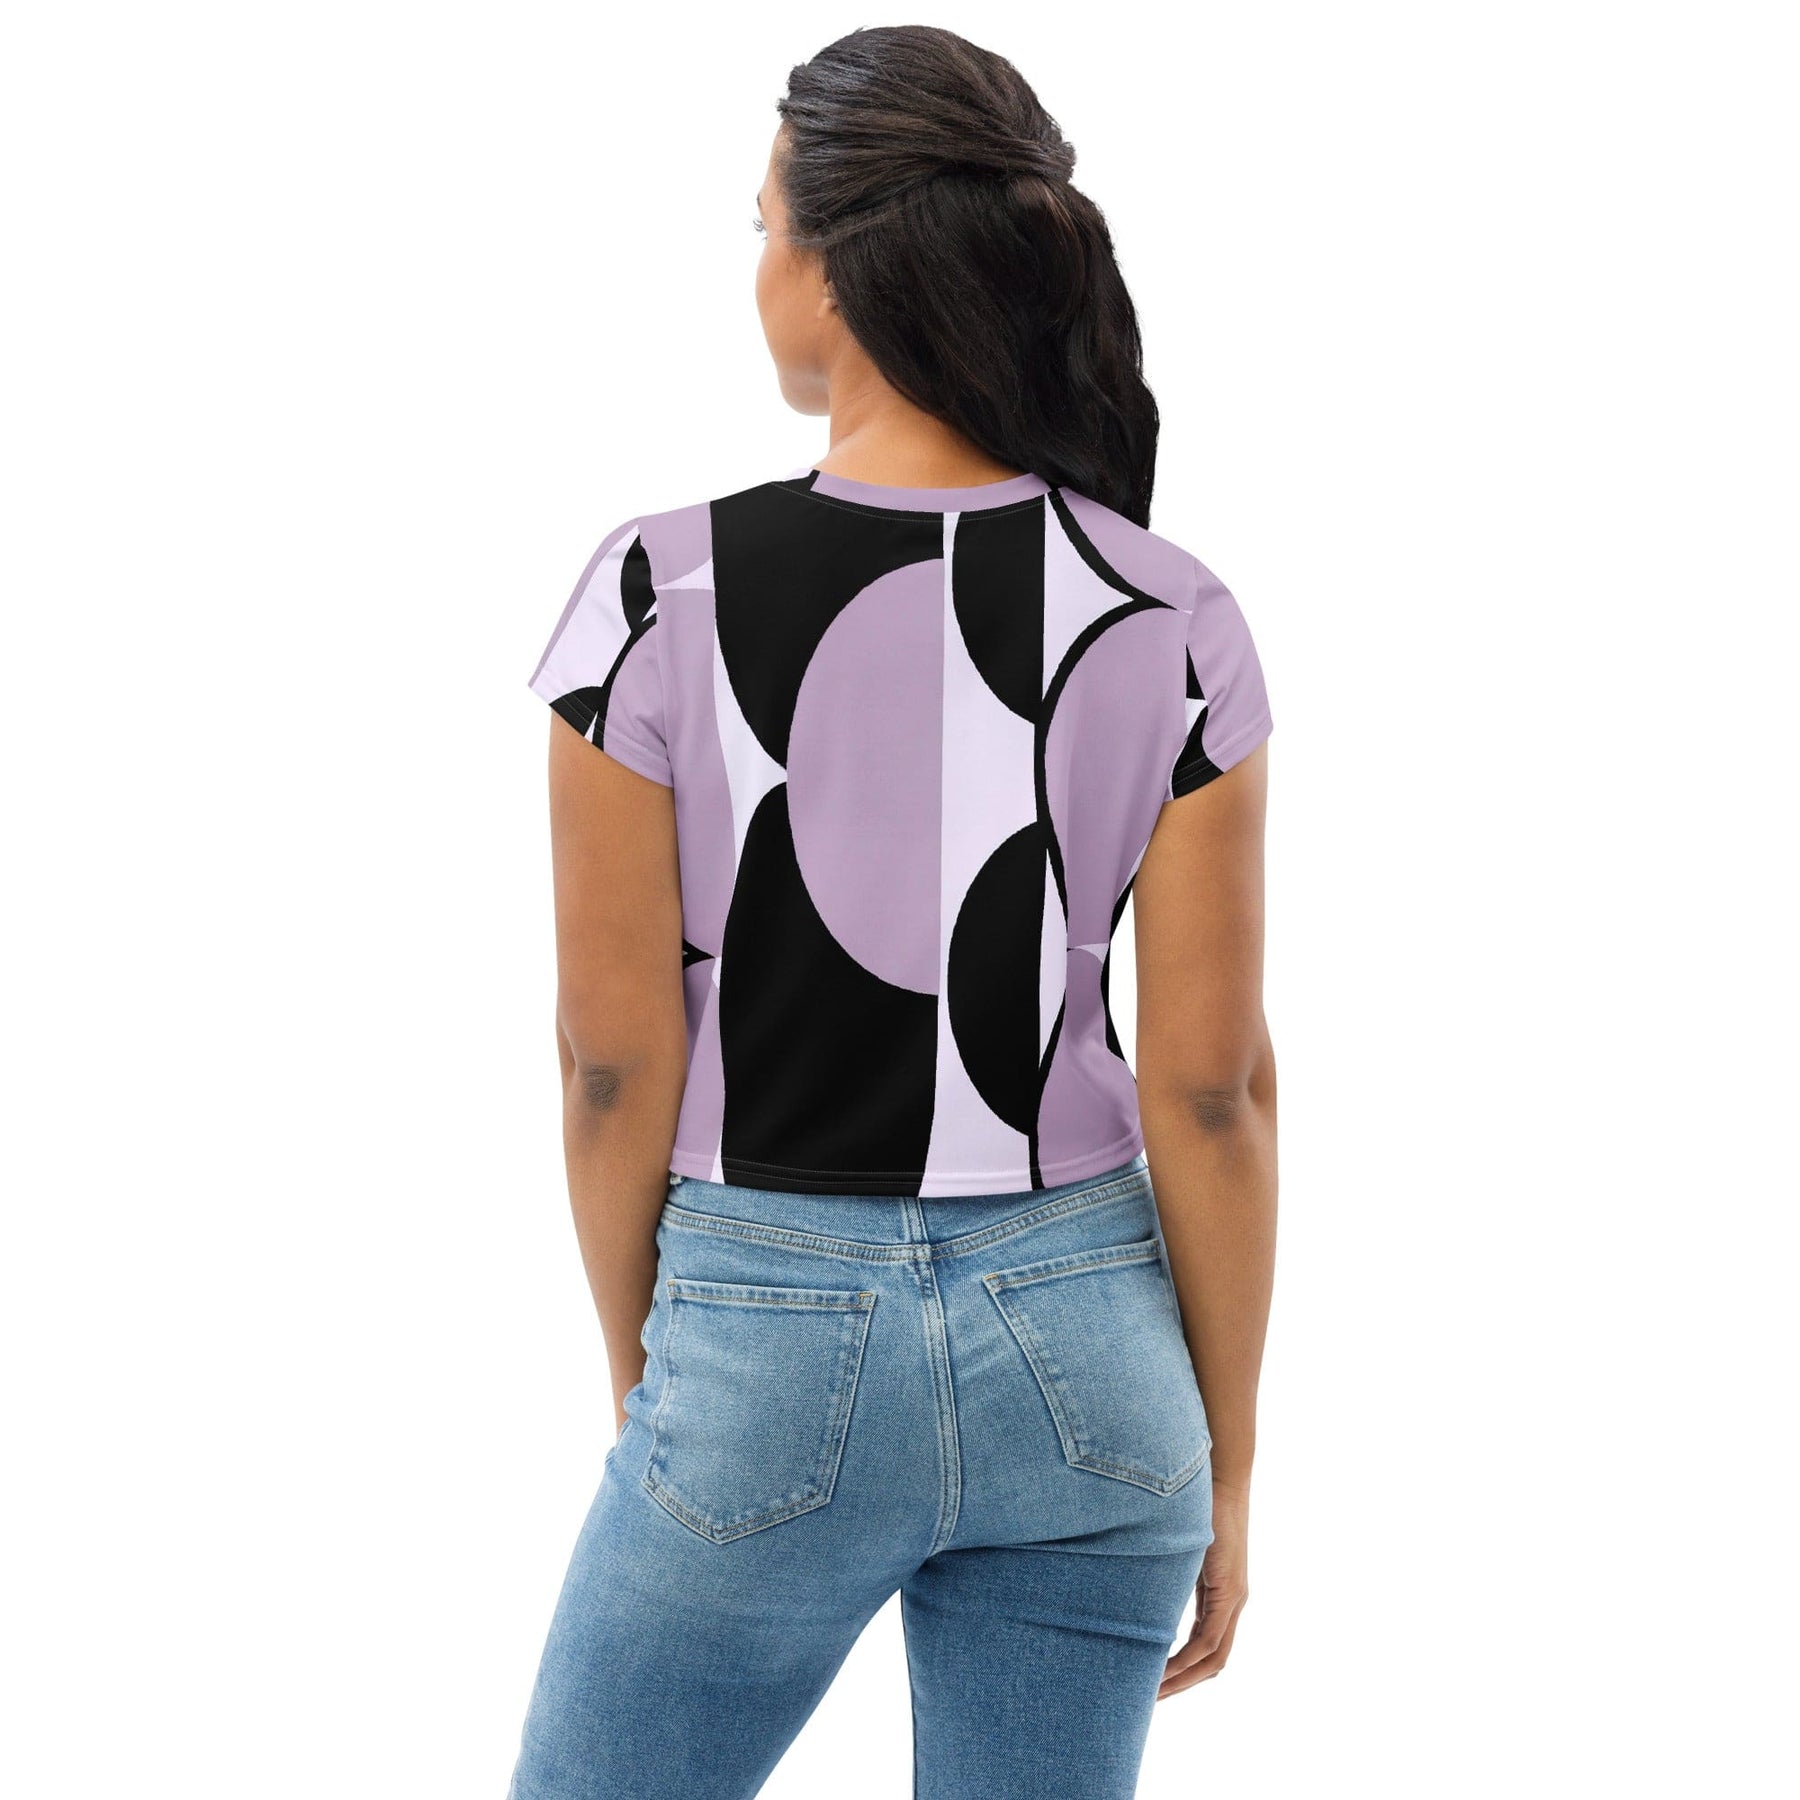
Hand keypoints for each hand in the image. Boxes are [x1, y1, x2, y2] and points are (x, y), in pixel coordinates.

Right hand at [1159, 1478, 1249, 1697]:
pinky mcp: (1229, 1589)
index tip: (1155, 1683)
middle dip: (1182, 1684)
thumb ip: (1166, 1571)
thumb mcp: (1177, 1549)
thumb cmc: (1194, 1502)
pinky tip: (1165, 1667)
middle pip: (1213, 1662)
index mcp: (1221, 1593)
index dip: (1184, 1670)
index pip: (1206, 1647)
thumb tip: (1134, 1583)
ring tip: (1154, 1692)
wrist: (1219, 1476)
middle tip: (1151, 1700)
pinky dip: (1188, 1658)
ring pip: (1214, 1657)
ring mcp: (1234, 1597)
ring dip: (1184, 1679)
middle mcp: (1233, 1601)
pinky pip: (1210, 1638)